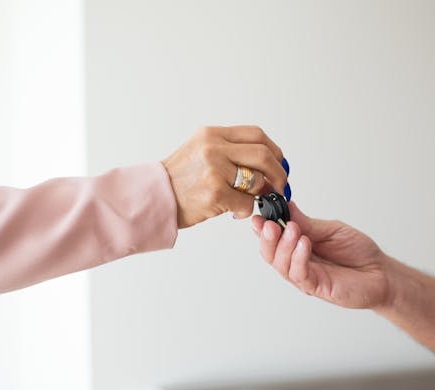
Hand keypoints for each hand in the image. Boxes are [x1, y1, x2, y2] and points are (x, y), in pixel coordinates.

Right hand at [162, 126, 287, 228]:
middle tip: (280, 186)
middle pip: (263, 155)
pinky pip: (246, 203)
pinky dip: (245, 210)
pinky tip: (233, 211)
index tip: (279, 163)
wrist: (154, 197)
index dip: (274, 150)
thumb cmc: (178, 179)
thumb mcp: (201, 152)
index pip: (256, 135)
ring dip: (258, 194)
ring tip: (246, 199)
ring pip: (257, 181)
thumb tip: (266, 165)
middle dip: (278, 173)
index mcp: (212, 135)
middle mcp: (214, 148)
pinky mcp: (215, 193)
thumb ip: (230, 152)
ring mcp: (214, 170)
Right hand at [252, 202, 390, 310]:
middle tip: (271, 225)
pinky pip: (300, 274)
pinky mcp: (316, 287)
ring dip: (283, 246)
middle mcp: (297, 262)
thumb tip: (287, 207)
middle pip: (270, 254)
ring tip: (293, 230)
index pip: (273, 238)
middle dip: (267, 238)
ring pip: (281, 265)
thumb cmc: (358, 252)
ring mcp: (305, 276)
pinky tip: (304, 244)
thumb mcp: (331, 230)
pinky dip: (298, 258)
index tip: (259, 216)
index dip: (263, 228)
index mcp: (298, 246)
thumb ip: (308, 223)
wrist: (380, 272)